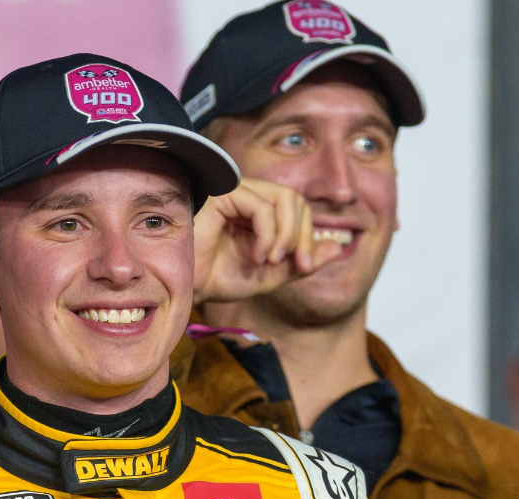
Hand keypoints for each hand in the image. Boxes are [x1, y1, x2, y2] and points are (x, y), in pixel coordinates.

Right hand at [192, 178, 341, 303]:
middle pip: (296, 200)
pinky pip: (262, 207)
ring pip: (284, 199)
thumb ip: (300, 262)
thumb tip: (336, 246)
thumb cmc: (215, 278)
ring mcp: (235, 191)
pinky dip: (268, 234)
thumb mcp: (268, 275)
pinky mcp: (223, 195)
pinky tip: (257, 256)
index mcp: (258, 211)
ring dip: (287, 236)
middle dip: (303, 236)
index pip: (299, 209)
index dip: (309, 237)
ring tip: (271, 261)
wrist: (182, 286)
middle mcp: (248, 196)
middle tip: (296, 265)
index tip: (303, 267)